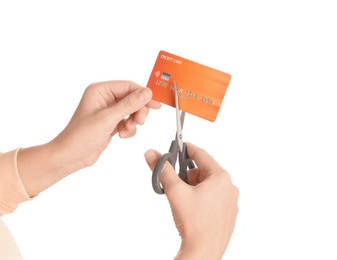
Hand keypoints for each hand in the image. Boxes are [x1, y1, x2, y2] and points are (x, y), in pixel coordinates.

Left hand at [52, 80, 159, 169]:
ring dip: (133, 121)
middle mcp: (104, 98)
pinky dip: (129, 128)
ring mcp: (108, 111)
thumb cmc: (81, 136)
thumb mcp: (108, 118)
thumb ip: (129, 104)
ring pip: (132, 111)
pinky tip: (122, 135)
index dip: (143, 95)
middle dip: (138, 111)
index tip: (154, 105)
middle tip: (140, 121)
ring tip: (126, 130)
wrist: (71, 156)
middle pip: (133, 98)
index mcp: (100, 90)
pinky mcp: (111, 122)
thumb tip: (146, 93)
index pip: (128, 86)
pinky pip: (128, 121)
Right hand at [144, 143, 238, 259]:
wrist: (203, 252)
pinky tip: (190, 207)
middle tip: (174, 179)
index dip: (186, 148)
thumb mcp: (175, 191)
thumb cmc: (194, 223)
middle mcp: (229, 187)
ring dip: (192, 186)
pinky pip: (213, 197)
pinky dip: (200, 196)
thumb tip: (152, 154)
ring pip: (207, 185)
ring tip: (181, 197)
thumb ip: (162, 170)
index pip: (201, 154)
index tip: (177, 146)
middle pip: (203, 171)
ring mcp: (229, 201)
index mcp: (220, 177)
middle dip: (186, 173)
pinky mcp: (227, 213)